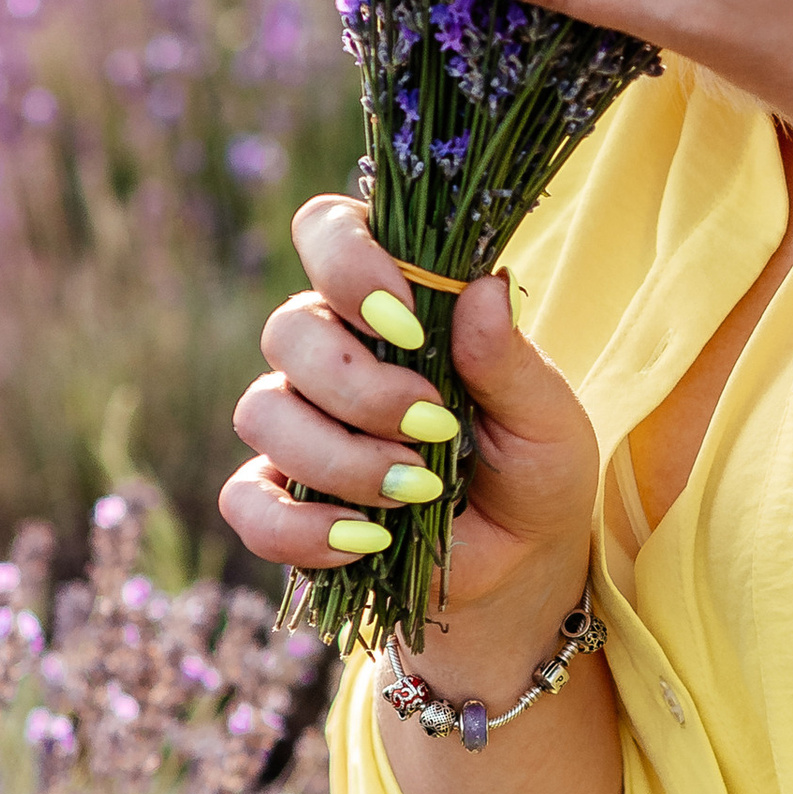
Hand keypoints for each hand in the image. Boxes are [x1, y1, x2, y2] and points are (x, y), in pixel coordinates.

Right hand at [222, 196, 599, 671]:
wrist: (521, 562)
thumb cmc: (534, 465)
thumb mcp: (546, 415)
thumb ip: (508, 359)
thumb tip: (483, 290)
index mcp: (392, 302)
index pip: (327, 231)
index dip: (347, 260)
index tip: (406, 318)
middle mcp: (331, 350)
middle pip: (290, 329)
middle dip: (360, 385)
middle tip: (434, 426)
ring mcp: (299, 423)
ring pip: (264, 412)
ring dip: (342, 458)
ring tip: (419, 491)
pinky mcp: (282, 498)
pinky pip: (247, 501)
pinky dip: (299, 527)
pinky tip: (363, 541)